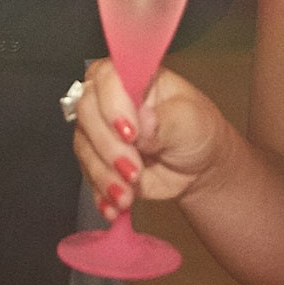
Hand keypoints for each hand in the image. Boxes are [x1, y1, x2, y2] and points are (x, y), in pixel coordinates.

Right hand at [72, 58, 231, 219]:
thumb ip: (165, 120)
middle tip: (134, 171)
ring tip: (128, 196)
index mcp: (134, 77)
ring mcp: (101, 130)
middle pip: (87, 112)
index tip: (132, 134)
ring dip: (104, 175)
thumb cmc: (197, 130)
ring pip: (84, 147)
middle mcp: (110, 99)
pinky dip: (99, 193)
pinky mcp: (99, 160)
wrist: (199, 167)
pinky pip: (87, 175)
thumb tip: (143, 121)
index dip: (111, 104)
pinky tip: (114, 208)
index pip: (106, 76)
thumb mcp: (190, 120)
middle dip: (108, 147)